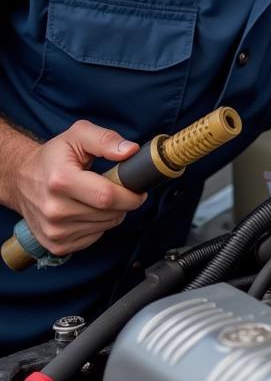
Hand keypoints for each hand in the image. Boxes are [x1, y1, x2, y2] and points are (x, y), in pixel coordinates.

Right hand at [12, 120, 146, 254]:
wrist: (21, 180)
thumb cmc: (53, 156)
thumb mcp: (78, 135)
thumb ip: (106, 140)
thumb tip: (131, 151)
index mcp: (61, 181)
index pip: (107, 196)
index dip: (130, 195)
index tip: (139, 190)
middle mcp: (54, 210)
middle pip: (109, 213)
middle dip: (123, 202)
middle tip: (118, 189)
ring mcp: (53, 231)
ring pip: (104, 226)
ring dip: (112, 213)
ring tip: (100, 197)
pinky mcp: (55, 245)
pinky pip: (94, 237)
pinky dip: (99, 225)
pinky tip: (88, 211)